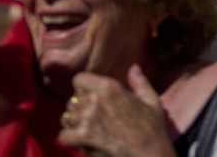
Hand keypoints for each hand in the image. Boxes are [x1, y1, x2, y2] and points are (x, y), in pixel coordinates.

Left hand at [58, 67, 174, 156]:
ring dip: (74, 126)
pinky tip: (82, 143)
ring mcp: (88, 118)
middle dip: (78, 110)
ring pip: (67, 118)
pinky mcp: (84, 137)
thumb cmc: (152, 129)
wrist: (151, 154)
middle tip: (91, 120)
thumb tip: (134, 68)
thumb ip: (140, 82)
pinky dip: (70, 141)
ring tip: (87, 132)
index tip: (90, 98)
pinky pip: (64, 136)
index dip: (83, 89)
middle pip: (72, 100)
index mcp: (110, 86)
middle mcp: (95, 99)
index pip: (79, 79)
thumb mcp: (151, 101)